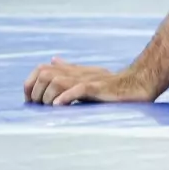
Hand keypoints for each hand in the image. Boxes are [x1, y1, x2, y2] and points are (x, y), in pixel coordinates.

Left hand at [23, 59, 158, 106]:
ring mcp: (87, 79)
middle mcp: (77, 73)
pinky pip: (78, 89)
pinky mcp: (98, 88)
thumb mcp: (87, 74)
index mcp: (72, 71)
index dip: (30, 84)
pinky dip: (66, 97)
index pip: (41, 69)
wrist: (138, 84)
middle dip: (37, 93)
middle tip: (40, 109)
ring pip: (57, 81)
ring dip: (48, 97)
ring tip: (51, 109)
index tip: (30, 101)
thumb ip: (69, 68)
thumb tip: (52, 60)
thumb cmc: (112, 83)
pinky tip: (58, 106)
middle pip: (44, 74)